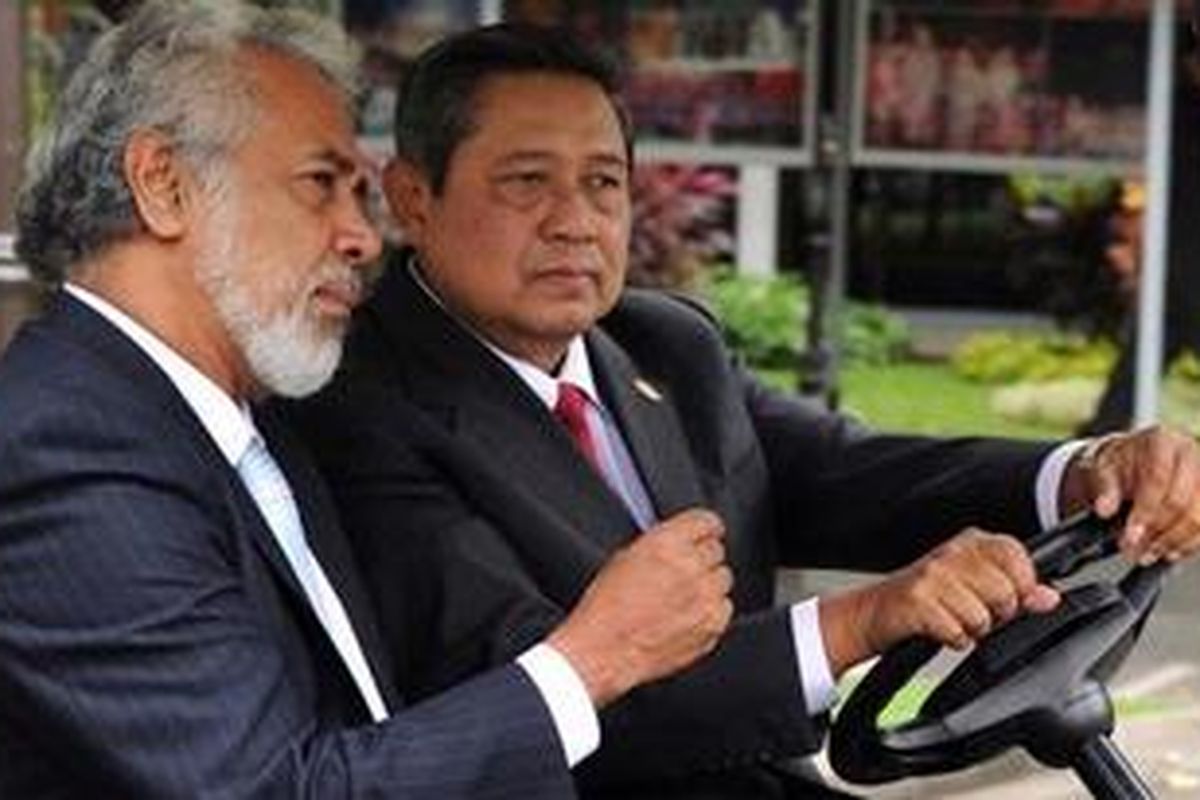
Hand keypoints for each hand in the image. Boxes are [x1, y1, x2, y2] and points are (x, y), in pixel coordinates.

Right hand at [547, 509, 732, 706]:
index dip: (705, 528)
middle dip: (702, 557)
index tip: (705, 532)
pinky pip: (724, 607)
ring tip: (682, 596)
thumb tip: (679, 542)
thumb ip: (660, 544)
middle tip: (684, 571)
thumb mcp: (624, 557)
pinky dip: (711, 609)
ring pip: (723, 579)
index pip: (707, 521)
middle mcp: (690, 567)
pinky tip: (687, 615)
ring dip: (708, 583)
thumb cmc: (606, 607)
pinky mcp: (712, 625)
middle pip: (717, 550)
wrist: (603, 650)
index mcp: (667, 544)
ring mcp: (705, 598)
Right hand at [819, 528, 1059, 676]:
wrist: (873, 613)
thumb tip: (1050, 597)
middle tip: (974, 614)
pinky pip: (957, 633)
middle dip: (996, 615)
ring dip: (972, 630)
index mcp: (970, 542)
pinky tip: (939, 631)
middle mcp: (951, 553)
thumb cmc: (926, 600)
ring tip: (954, 622)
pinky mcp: (916, 600)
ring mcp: (932, 575)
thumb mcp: (974, 588)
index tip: (1008, 599)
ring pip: (982, 616)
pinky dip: (952, 641)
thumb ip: (1015, 590)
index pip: (1016, 556)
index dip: (1021, 585)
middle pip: (1005, 592)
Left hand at [1061, 425, 1199, 564]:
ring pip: (1198, 517)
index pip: (1157, 480)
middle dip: (1156, 532)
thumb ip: (1105, 488)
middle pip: (1181, 501)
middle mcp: (1189, 454)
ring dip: (1172, 542)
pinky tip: (1168, 552)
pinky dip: (1188, 543)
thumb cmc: (1120, 463)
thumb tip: (1104, 509)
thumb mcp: (1103, 468)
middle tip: (1133, 551)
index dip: (1144, 512)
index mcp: (1161, 441)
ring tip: (1147, 554)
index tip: (1129, 537)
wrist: (1133, 460)